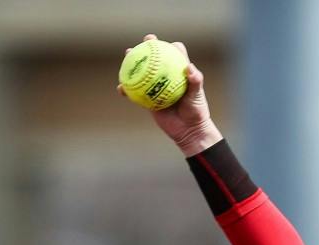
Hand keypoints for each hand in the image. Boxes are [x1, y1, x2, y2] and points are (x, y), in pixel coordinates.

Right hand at [117, 35, 220, 156]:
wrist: (188, 130)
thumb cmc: (196, 112)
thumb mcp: (197, 96)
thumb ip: (195, 82)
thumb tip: (190, 68)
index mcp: (179, 72)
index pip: (176, 53)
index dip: (172, 47)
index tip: (169, 46)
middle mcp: (167, 76)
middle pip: (156, 57)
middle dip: (149, 45)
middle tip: (146, 41)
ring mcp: (156, 86)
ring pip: (143, 71)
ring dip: (133, 61)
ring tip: (127, 55)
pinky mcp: (148, 98)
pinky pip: (135, 92)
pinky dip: (127, 90)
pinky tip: (121, 88)